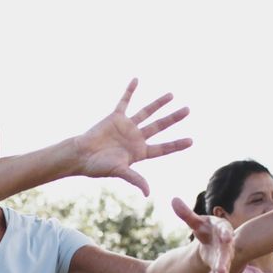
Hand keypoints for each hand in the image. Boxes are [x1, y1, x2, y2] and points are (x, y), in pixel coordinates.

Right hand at [73, 79, 192, 195]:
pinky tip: (137, 79)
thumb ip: (135, 179)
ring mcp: (126, 126)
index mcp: (139, 152)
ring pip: (146, 112)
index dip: (177, 144)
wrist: (81, 155)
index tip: (191, 141)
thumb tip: (148, 193)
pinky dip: (130, 91)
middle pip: (159, 126)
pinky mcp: (115, 117)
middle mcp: (135, 138)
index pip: (163, 148)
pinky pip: (124, 101)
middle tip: (188, 110)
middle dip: (173, 118)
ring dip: (158, 103)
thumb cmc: (99, 166)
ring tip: (172, 95)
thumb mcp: (119, 172)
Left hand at [173, 197, 234, 272]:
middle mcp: (226, 245)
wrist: (215, 241)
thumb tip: (173, 200)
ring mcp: (224, 258)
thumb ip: (187, 214)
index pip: (225, 230)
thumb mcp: (197, 222)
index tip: (228, 236)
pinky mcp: (219, 269)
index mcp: (222, 230)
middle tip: (222, 269)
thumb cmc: (207, 228)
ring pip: (224, 269)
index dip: (227, 233)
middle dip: (225, 261)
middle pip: (226, 253)